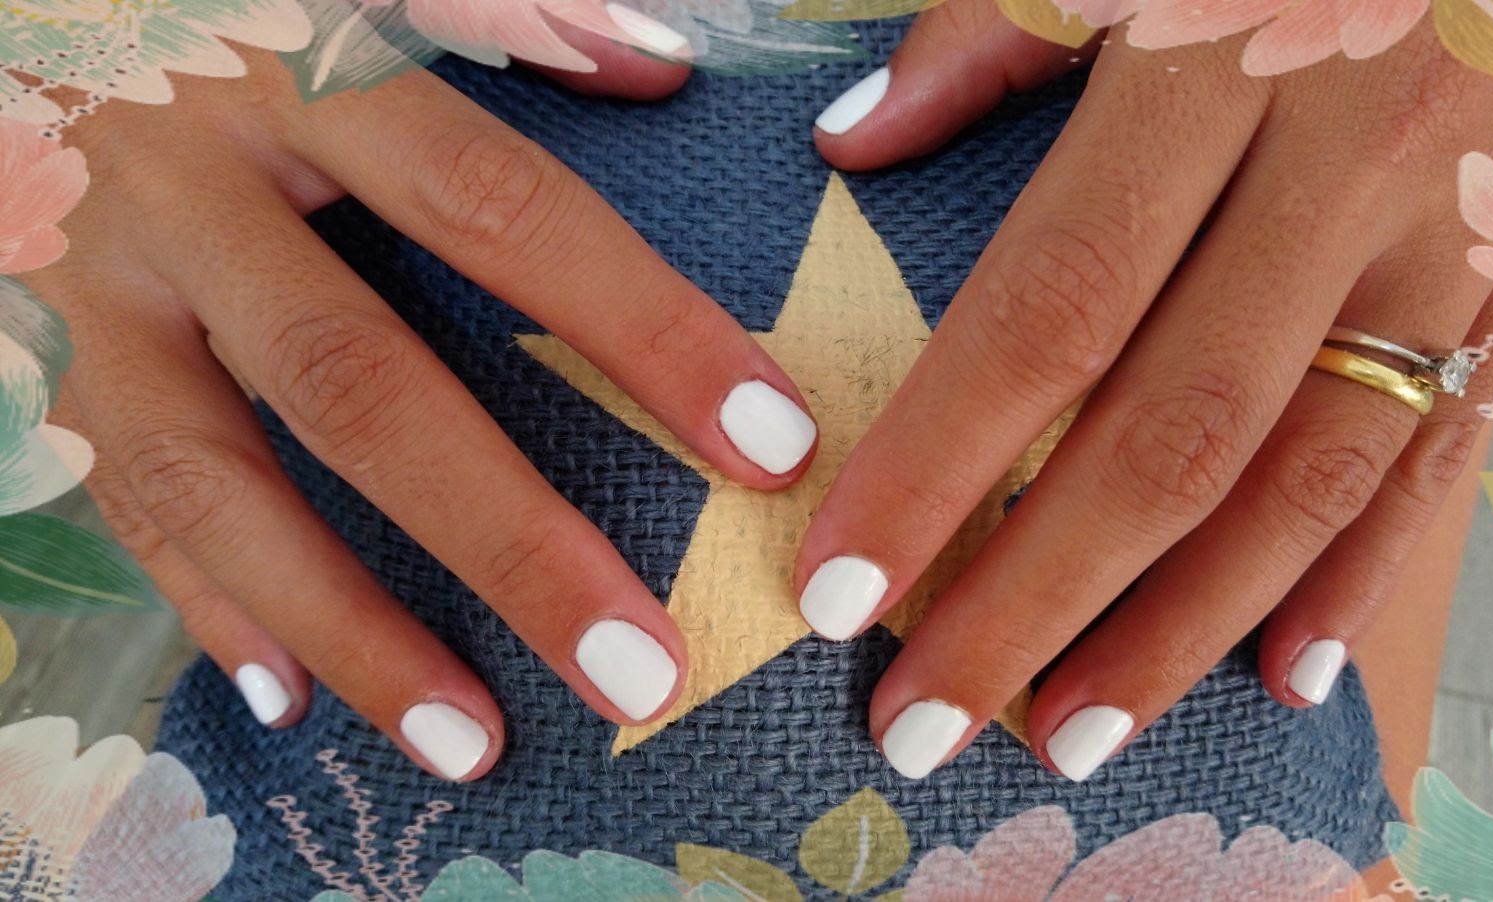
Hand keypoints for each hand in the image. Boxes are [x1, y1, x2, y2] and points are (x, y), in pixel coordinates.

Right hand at [30, 44, 817, 781]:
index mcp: (305, 75)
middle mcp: (190, 185)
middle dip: (508, 539)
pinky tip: (294, 698)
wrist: (24, 0)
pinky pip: (117, 495)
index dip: (643, 332)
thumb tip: (661, 65)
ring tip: (475, 744)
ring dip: (352, 623)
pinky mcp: (34, 349)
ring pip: (213, 475)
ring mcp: (95, 279)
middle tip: (639, 671)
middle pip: (358, 380)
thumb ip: (511, 14)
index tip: (772, 448)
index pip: (505, 212)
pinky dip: (206, 601)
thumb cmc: (230, 4)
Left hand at [796, 1, 1492, 780]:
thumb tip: (849, 146)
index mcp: (1219, 65)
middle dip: (1036, 597)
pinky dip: (1359, 572)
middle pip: (1171, 431)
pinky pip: (1444, 451)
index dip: (939, 464)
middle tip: (926, 718)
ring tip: (1068, 732)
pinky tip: (1276, 673)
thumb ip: (989, 34)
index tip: (841, 589)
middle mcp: (1346, 168)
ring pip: (1309, 474)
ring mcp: (1457, 236)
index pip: (1051, 310)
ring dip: (1179, 627)